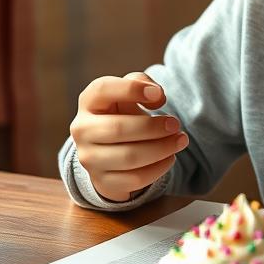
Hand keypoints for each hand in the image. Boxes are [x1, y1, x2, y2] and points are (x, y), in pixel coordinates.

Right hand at [69, 72, 188, 201]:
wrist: (108, 148)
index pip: (102, 89)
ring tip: (180, 140)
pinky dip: (158, 169)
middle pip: (118, 129)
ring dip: (161, 148)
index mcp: (88, 101)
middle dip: (152, 127)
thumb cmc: (122, 112)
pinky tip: (170, 157)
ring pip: (128, 157)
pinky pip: (134, 179)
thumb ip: (142, 82)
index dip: (131, 89)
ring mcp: (89, 158)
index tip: (159, 94)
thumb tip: (157, 96)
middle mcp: (82, 129)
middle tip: (175, 124)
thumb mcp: (129, 92)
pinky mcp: (102, 181)